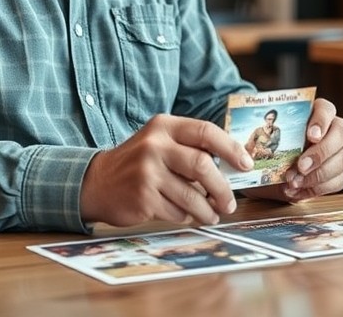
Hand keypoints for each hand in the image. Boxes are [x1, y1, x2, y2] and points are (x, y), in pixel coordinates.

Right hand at [80, 114, 252, 226]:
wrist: (97, 182)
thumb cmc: (138, 162)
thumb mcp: (160, 142)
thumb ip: (191, 147)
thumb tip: (232, 166)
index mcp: (164, 126)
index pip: (206, 132)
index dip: (231, 149)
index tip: (246, 165)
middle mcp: (154, 145)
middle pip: (202, 165)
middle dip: (222, 187)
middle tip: (230, 201)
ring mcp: (146, 172)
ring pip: (191, 195)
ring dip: (207, 210)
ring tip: (212, 214)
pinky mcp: (142, 198)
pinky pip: (177, 211)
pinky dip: (186, 216)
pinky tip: (185, 214)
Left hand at [245, 98, 342, 202]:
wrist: (265, 177)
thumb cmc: (264, 153)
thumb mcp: (253, 145)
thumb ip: (252, 144)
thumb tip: (248, 155)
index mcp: (313, 113)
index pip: (326, 109)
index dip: (321, 120)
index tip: (310, 136)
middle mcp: (331, 129)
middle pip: (342, 132)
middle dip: (322, 151)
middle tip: (301, 167)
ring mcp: (339, 150)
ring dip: (321, 173)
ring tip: (294, 183)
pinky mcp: (340, 172)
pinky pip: (340, 180)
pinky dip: (319, 188)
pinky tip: (298, 191)